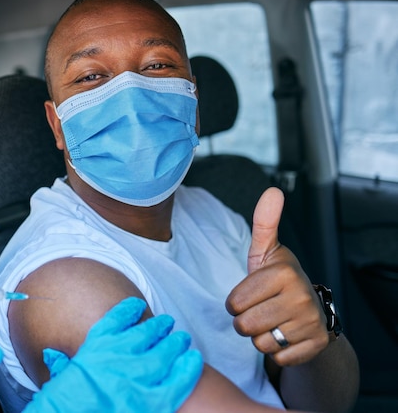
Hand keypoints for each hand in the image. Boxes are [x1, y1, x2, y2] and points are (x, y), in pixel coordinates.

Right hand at [24, 297, 202, 412]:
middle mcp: (118, 355)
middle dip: (158, 326)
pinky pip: (176, 381)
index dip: (129, 309)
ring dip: (175, 343)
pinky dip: (187, 369)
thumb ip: (61, 364)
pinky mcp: (150, 401)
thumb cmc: (63, 401)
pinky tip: (194, 360)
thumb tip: (53, 356)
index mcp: (95, 347)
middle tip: (167, 323)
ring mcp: (136, 376)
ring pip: (164, 352)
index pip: (116, 319)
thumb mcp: (60, 377)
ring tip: (182, 339)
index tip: (137, 305)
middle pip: (146, 333)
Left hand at [226, 187, 327, 365]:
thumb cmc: (278, 280)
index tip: (252, 294)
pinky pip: (277, 358)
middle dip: (246, 321)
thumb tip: (273, 190)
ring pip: (259, 343)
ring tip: (273, 321)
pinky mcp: (315, 345)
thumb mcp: (267, 252)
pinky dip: (277, 350)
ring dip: (260, 336)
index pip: (233, 303)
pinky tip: (286, 335)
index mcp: (284, 273)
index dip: (236, 302)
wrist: (312, 311)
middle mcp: (302, 297)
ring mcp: (311, 323)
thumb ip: (265, 223)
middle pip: (243, 326)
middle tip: (262, 309)